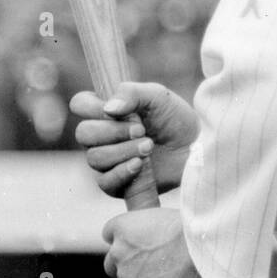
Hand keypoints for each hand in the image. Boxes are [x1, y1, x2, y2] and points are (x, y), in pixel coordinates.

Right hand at [70, 81, 198, 196]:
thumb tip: (108, 108)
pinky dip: (122, 172)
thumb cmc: (176, 120)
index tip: (117, 110)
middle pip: (83, 133)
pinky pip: (105, 182)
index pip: (79, 104)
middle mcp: (101, 136)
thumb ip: (132, 93)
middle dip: (112, 131)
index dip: (92, 107)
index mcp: (106, 110)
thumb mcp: (158, 97)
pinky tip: (140, 165)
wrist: (197, 149)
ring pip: (94, 158)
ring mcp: (107, 161)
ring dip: (123, 150)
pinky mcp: (117, 184)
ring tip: (149, 146)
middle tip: (141, 130)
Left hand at [101, 207, 209, 277]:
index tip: (140, 246)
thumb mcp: (168, 218)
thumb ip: (154, 230)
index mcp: (122, 226)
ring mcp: (125, 276)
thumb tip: (160, 241)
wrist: (203, 250)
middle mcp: (117, 251)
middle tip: (152, 268)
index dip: (126, 242)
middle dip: (128, 266)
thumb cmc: (195, 230)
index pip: (110, 235)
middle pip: (111, 263)